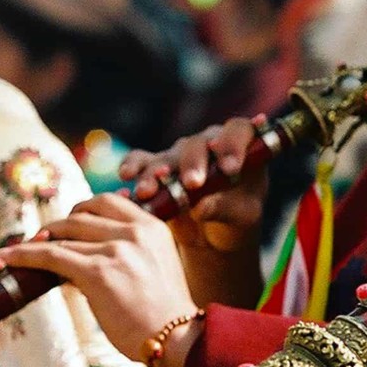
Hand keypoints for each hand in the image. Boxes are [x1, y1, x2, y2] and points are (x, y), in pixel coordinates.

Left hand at [0, 193, 200, 366]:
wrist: (178, 340)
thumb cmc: (165, 317)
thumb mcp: (151, 271)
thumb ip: (124, 255)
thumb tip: (77, 258)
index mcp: (152, 227)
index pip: (108, 201)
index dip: (81, 210)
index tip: (67, 224)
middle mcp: (135, 231)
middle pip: (80, 215)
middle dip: (56, 227)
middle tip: (40, 242)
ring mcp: (116, 249)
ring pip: (61, 235)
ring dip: (34, 243)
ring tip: (12, 254)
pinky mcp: (97, 272)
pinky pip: (50, 256)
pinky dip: (22, 256)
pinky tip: (4, 260)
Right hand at [120, 117, 267, 255]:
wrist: (213, 235)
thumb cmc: (236, 219)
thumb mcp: (241, 218)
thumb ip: (225, 209)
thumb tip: (200, 207)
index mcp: (240, 147)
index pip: (238, 131)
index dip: (234, 144)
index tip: (230, 167)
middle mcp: (208, 144)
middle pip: (198, 144)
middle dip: (193, 163)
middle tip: (191, 184)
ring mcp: (180, 155)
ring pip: (167, 157)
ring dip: (155, 173)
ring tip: (148, 191)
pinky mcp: (156, 168)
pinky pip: (141, 160)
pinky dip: (132, 166)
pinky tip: (125, 176)